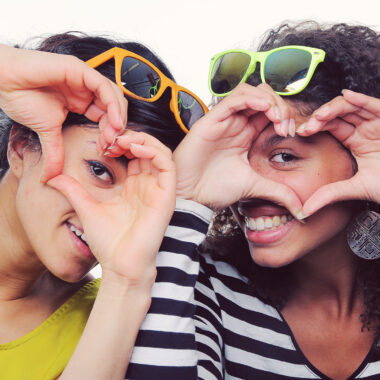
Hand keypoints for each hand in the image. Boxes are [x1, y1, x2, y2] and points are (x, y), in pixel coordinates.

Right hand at [0, 44, 126, 181]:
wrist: (4, 82)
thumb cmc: (22, 99)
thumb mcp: (47, 132)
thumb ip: (55, 153)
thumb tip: (50, 178)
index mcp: (82, 102)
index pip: (106, 118)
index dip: (109, 134)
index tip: (104, 149)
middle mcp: (86, 90)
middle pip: (114, 108)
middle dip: (116, 128)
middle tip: (111, 144)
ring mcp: (84, 79)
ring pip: (114, 97)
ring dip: (117, 117)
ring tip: (112, 135)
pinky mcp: (80, 70)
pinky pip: (104, 86)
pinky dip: (112, 104)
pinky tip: (113, 120)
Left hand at [47, 131, 174, 285]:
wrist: (120, 265)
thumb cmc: (108, 242)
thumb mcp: (86, 208)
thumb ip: (73, 190)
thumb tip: (51, 176)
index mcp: (132, 186)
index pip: (132, 153)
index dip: (119, 142)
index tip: (101, 142)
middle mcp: (147, 185)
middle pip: (147, 148)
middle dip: (130, 137)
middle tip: (111, 138)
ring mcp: (158, 189)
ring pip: (160, 152)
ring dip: (143, 140)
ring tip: (123, 141)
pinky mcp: (167, 195)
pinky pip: (167, 165)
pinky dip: (154, 152)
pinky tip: (135, 149)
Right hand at [173, 83, 303, 216]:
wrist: (193, 196)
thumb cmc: (215, 189)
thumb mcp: (255, 187)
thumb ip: (279, 192)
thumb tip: (302, 210)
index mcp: (246, 136)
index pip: (270, 112)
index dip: (286, 115)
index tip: (292, 132)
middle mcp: (236, 125)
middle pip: (262, 97)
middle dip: (281, 106)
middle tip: (286, 125)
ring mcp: (224, 121)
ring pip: (249, 92)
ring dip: (268, 100)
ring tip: (277, 117)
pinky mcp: (211, 120)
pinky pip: (233, 99)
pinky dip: (251, 98)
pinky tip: (265, 109)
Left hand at [296, 90, 379, 215]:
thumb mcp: (354, 188)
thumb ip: (328, 195)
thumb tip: (303, 212)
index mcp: (355, 141)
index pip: (331, 127)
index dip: (315, 127)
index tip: (299, 133)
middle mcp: (365, 129)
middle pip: (338, 114)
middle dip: (320, 117)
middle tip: (306, 127)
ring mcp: (377, 123)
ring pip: (353, 107)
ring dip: (334, 109)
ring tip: (319, 117)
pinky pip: (375, 106)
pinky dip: (361, 100)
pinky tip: (346, 96)